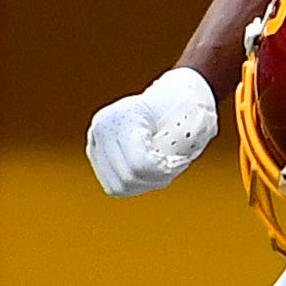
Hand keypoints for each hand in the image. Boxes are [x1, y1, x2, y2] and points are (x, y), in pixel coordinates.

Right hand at [87, 67, 217, 195]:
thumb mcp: (190, 127)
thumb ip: (176, 148)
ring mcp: (95, 141)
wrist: (169, 98)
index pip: (140, 165)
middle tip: (174, 164)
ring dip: (146, 183)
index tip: (181, 160)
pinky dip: (136, 184)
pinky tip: (150, 171)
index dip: (164, 171)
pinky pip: (115, 185)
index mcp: (123, 117)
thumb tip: (166, 166)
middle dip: (156, 178)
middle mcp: (101, 129)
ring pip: (119, 186)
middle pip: (128, 178)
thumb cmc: (183, 110)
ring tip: (162, 167)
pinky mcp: (97, 155)